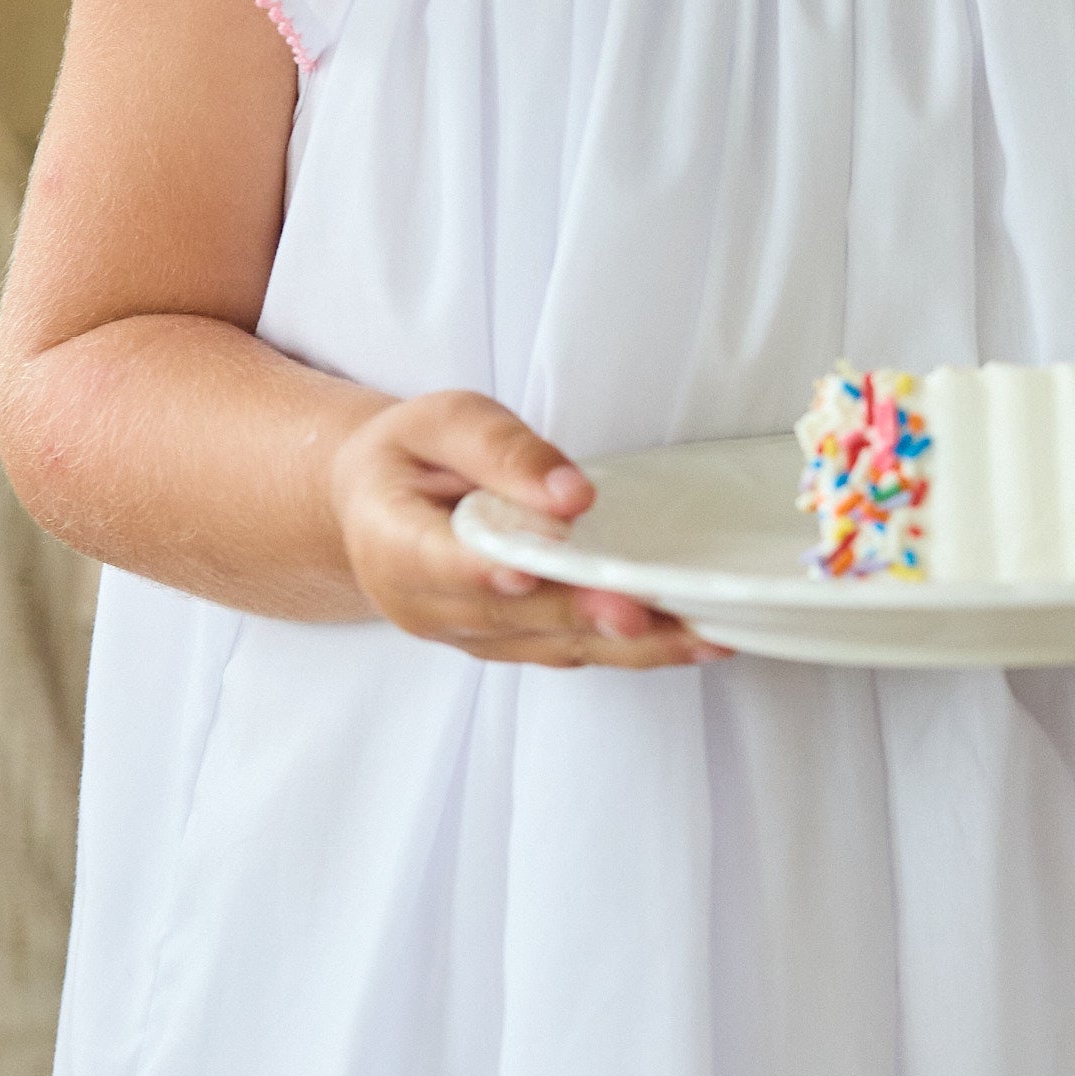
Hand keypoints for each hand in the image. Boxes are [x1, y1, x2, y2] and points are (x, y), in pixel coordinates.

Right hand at [329, 393, 703, 668]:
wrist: (379, 505)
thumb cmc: (411, 456)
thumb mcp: (444, 422)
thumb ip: (501, 450)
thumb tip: (568, 496)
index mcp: (391, 541)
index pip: (438, 561)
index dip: (487, 571)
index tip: (531, 571)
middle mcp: (423, 606)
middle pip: (508, 614)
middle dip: (577, 614)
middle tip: (639, 610)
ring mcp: (466, 636)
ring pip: (549, 646)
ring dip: (626, 647)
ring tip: (695, 636)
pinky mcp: (506, 647)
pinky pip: (568, 652)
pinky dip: (629, 651)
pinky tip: (686, 640)